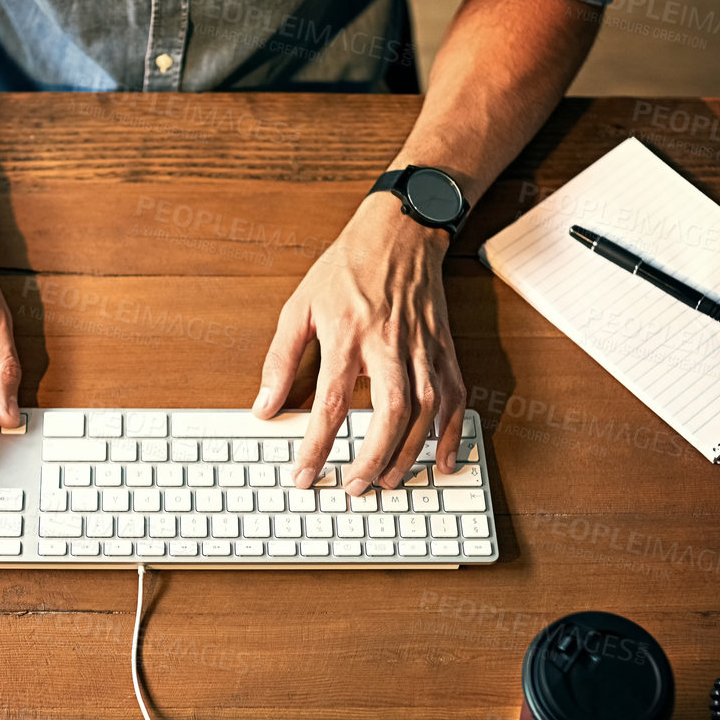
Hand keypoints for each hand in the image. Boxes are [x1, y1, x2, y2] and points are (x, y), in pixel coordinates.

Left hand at [253, 193, 465, 492]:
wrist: (400, 231)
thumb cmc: (346, 268)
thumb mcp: (299, 306)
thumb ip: (280, 359)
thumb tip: (264, 406)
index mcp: (347, 333)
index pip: (330, 402)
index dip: (317, 445)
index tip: (304, 474)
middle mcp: (389, 343)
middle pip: (389, 412)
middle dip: (373, 458)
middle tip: (356, 487)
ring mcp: (423, 347)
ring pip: (426, 411)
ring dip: (409, 453)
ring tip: (388, 481)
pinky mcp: (445, 349)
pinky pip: (455, 397)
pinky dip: (452, 433)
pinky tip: (440, 461)